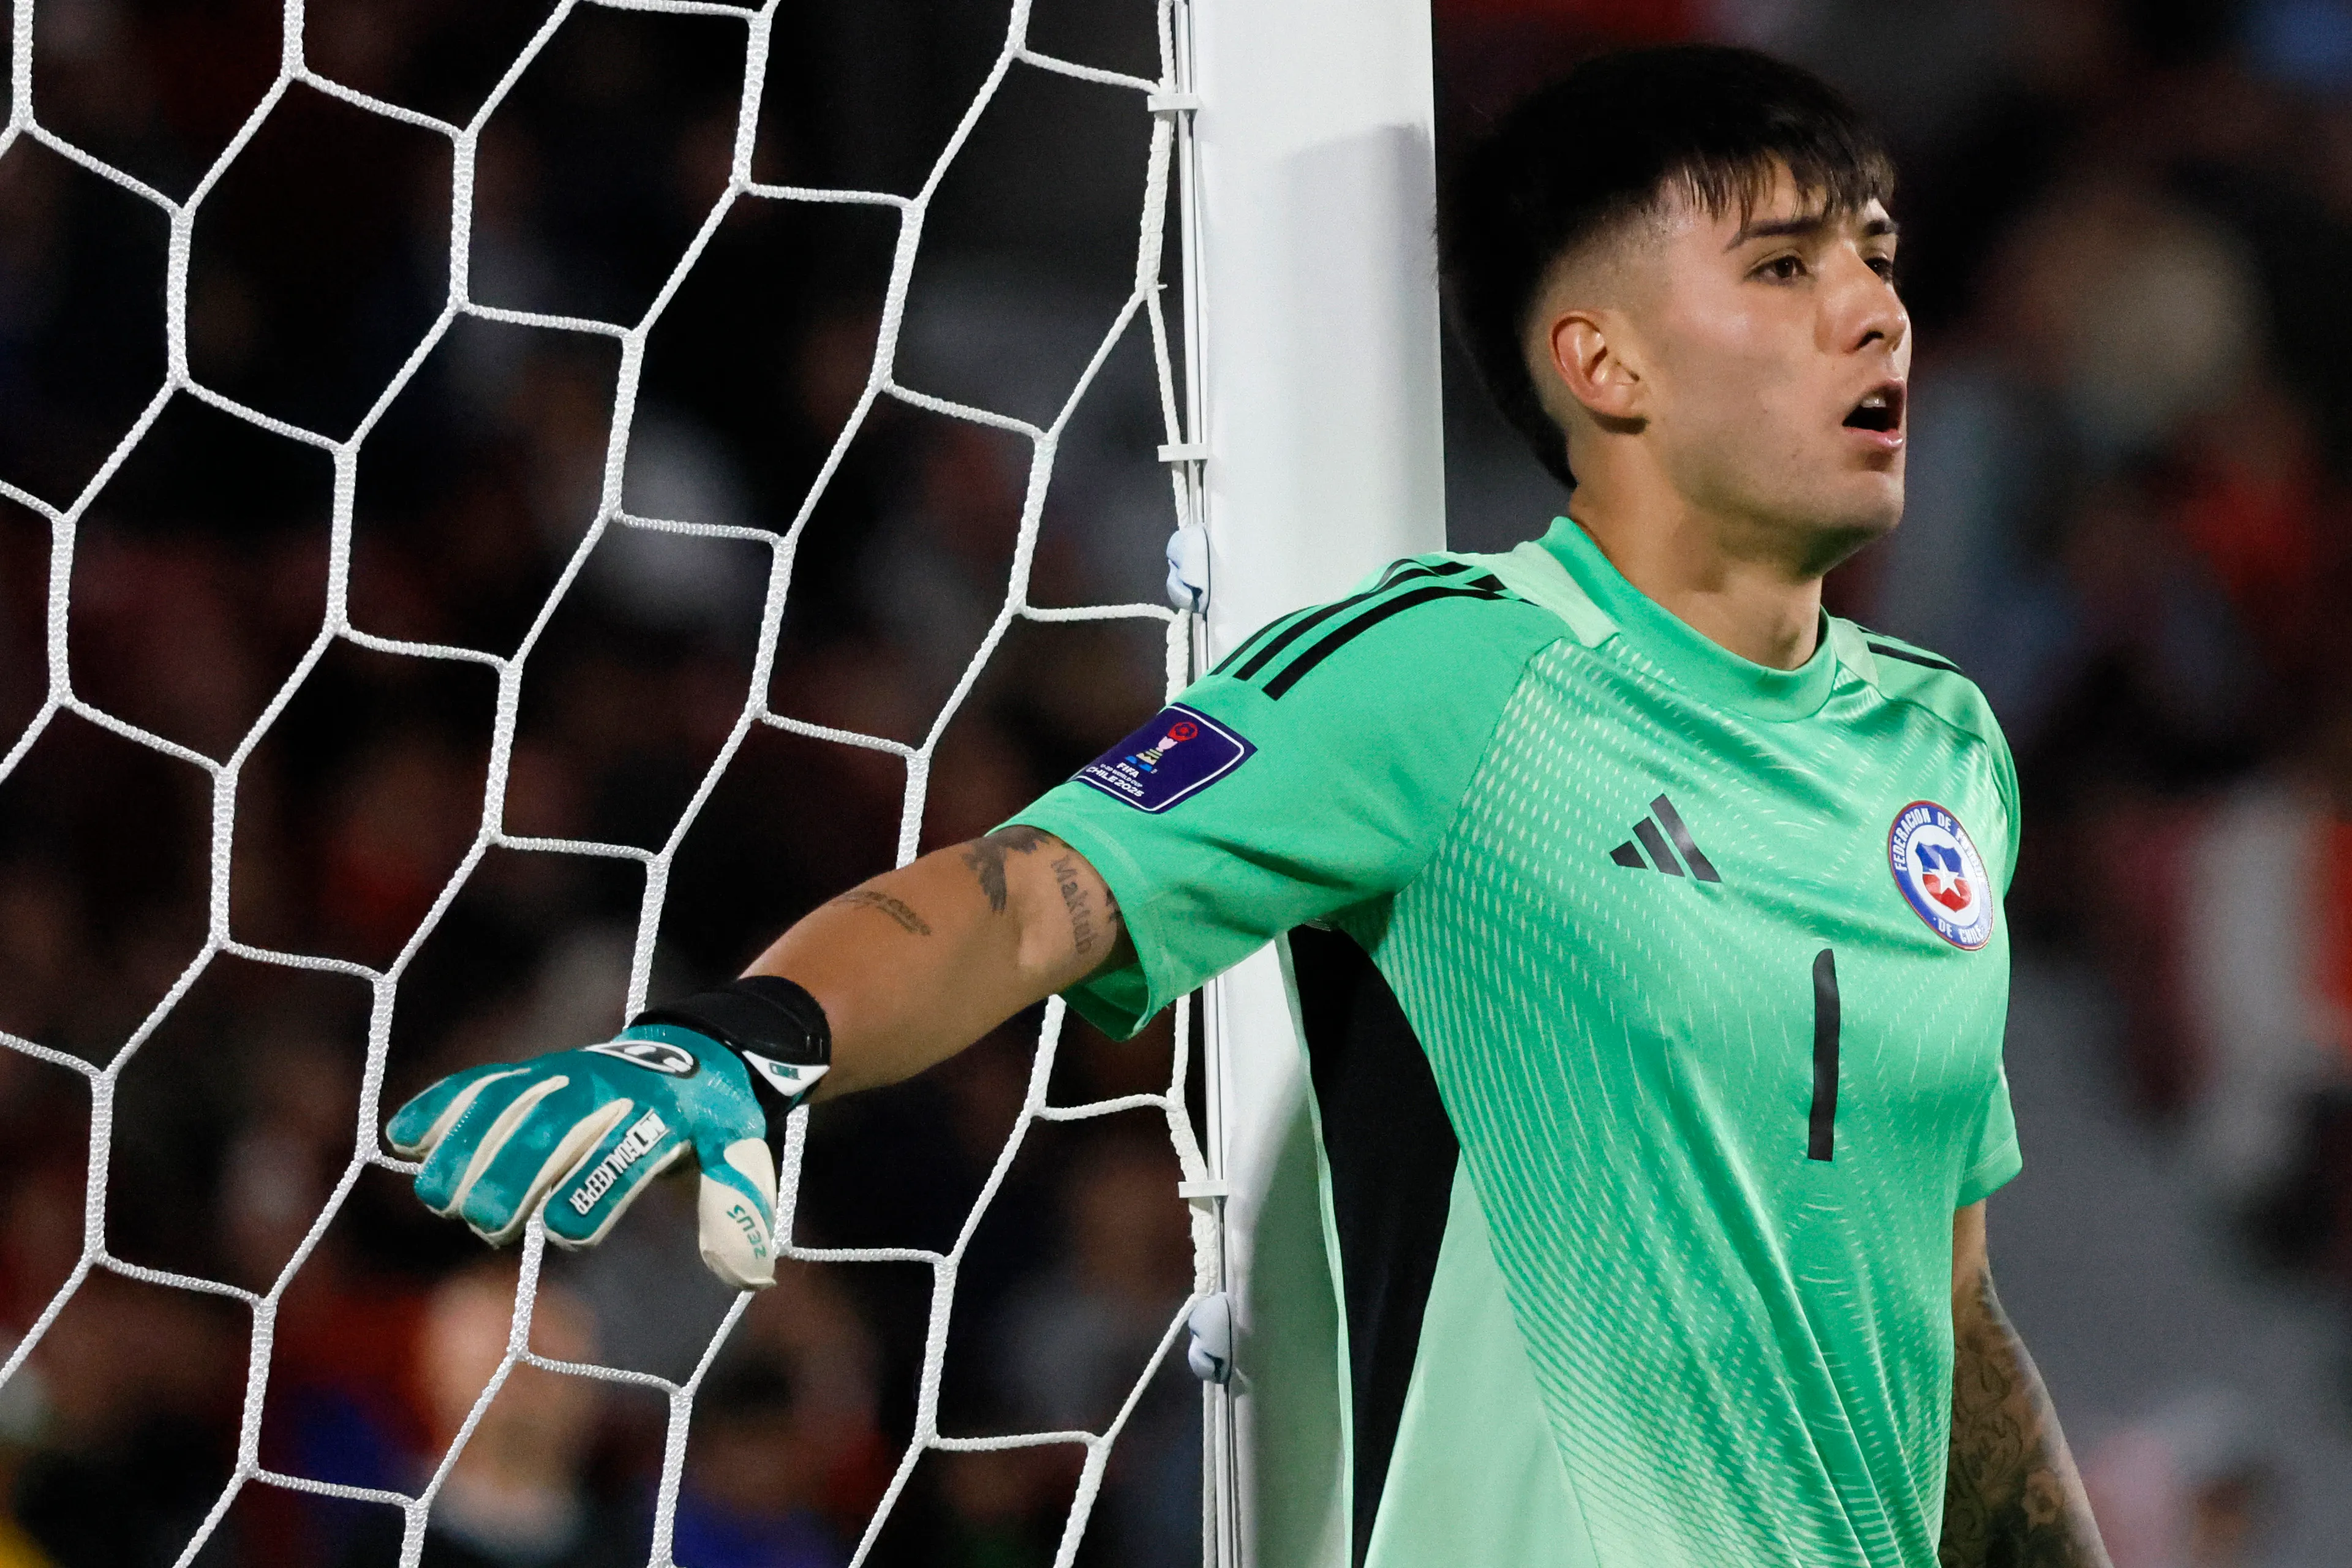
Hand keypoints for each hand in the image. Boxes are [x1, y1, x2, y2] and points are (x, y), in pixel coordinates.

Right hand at [386, 1026, 790, 1289]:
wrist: (694, 1052)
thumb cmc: (712, 1121)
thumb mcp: (740, 1154)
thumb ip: (737, 1208)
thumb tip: (749, 1274)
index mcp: (659, 1115)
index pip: (615, 1162)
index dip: (586, 1201)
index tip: (567, 1232)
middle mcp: (604, 1091)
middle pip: (545, 1136)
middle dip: (512, 1180)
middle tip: (490, 1225)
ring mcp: (562, 1077)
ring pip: (502, 1107)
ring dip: (463, 1150)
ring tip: (438, 1198)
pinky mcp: (530, 1073)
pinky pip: (477, 1084)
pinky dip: (439, 1106)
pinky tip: (401, 1137)